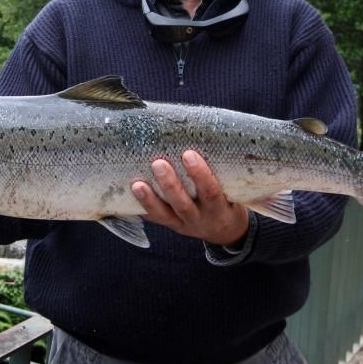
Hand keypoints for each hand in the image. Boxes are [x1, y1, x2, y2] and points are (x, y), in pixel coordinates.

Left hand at [131, 150, 248, 245]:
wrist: (226, 231)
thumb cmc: (228, 198)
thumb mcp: (232, 188)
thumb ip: (222, 170)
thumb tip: (207, 132)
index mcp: (219, 207)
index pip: (210, 191)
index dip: (200, 174)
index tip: (189, 154)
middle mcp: (201, 218)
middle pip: (183, 204)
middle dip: (170, 184)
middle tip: (158, 163)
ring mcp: (184, 225)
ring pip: (165, 214)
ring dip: (150, 199)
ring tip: (137, 184)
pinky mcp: (172, 226)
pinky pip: (155, 219)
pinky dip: (143, 209)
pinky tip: (129, 197)